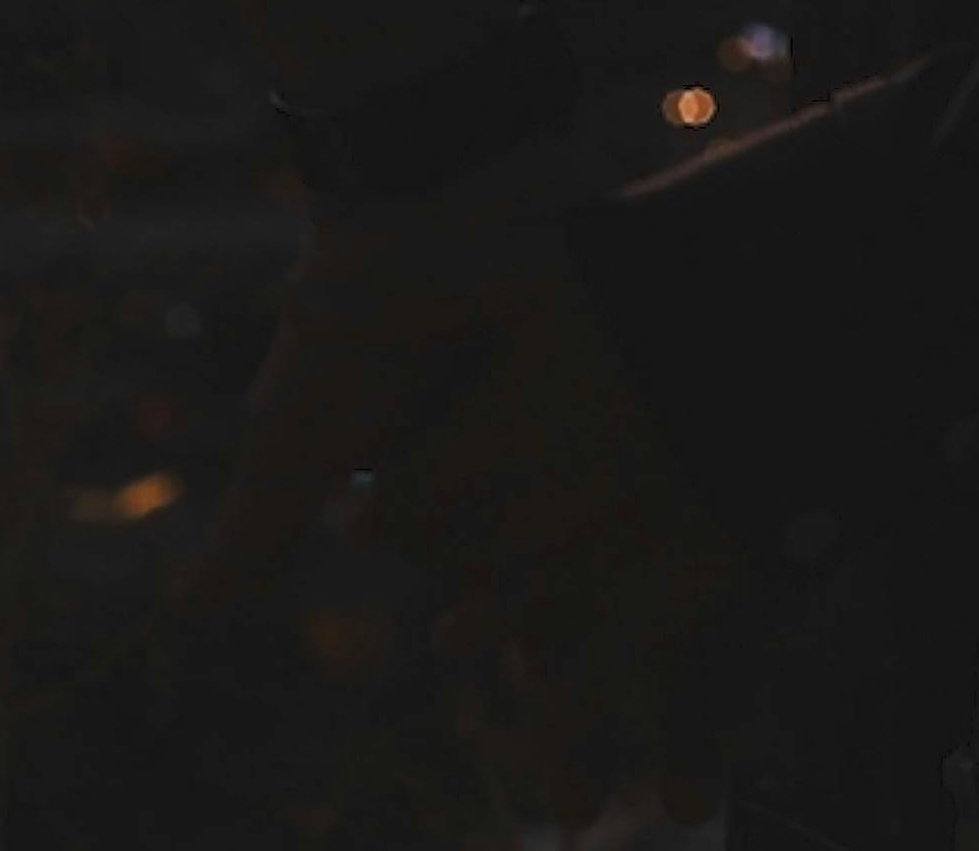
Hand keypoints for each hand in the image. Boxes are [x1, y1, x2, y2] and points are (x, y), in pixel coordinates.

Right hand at [164, 137, 775, 827]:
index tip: (585, 811)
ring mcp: (603, 437)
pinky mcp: (649, 381)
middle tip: (665, 812)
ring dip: (698, 667)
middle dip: (636, 725)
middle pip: (607, 631)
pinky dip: (743, 553)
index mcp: (470, 516)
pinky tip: (789, 616)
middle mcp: (545, 487)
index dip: (551, 734)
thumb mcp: (301, 437)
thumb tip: (189, 620)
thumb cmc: (355, 319)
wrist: (421, 190)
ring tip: (732, 755)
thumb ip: (264, 531)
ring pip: (663, 575)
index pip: (521, 649)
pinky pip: (707, 489)